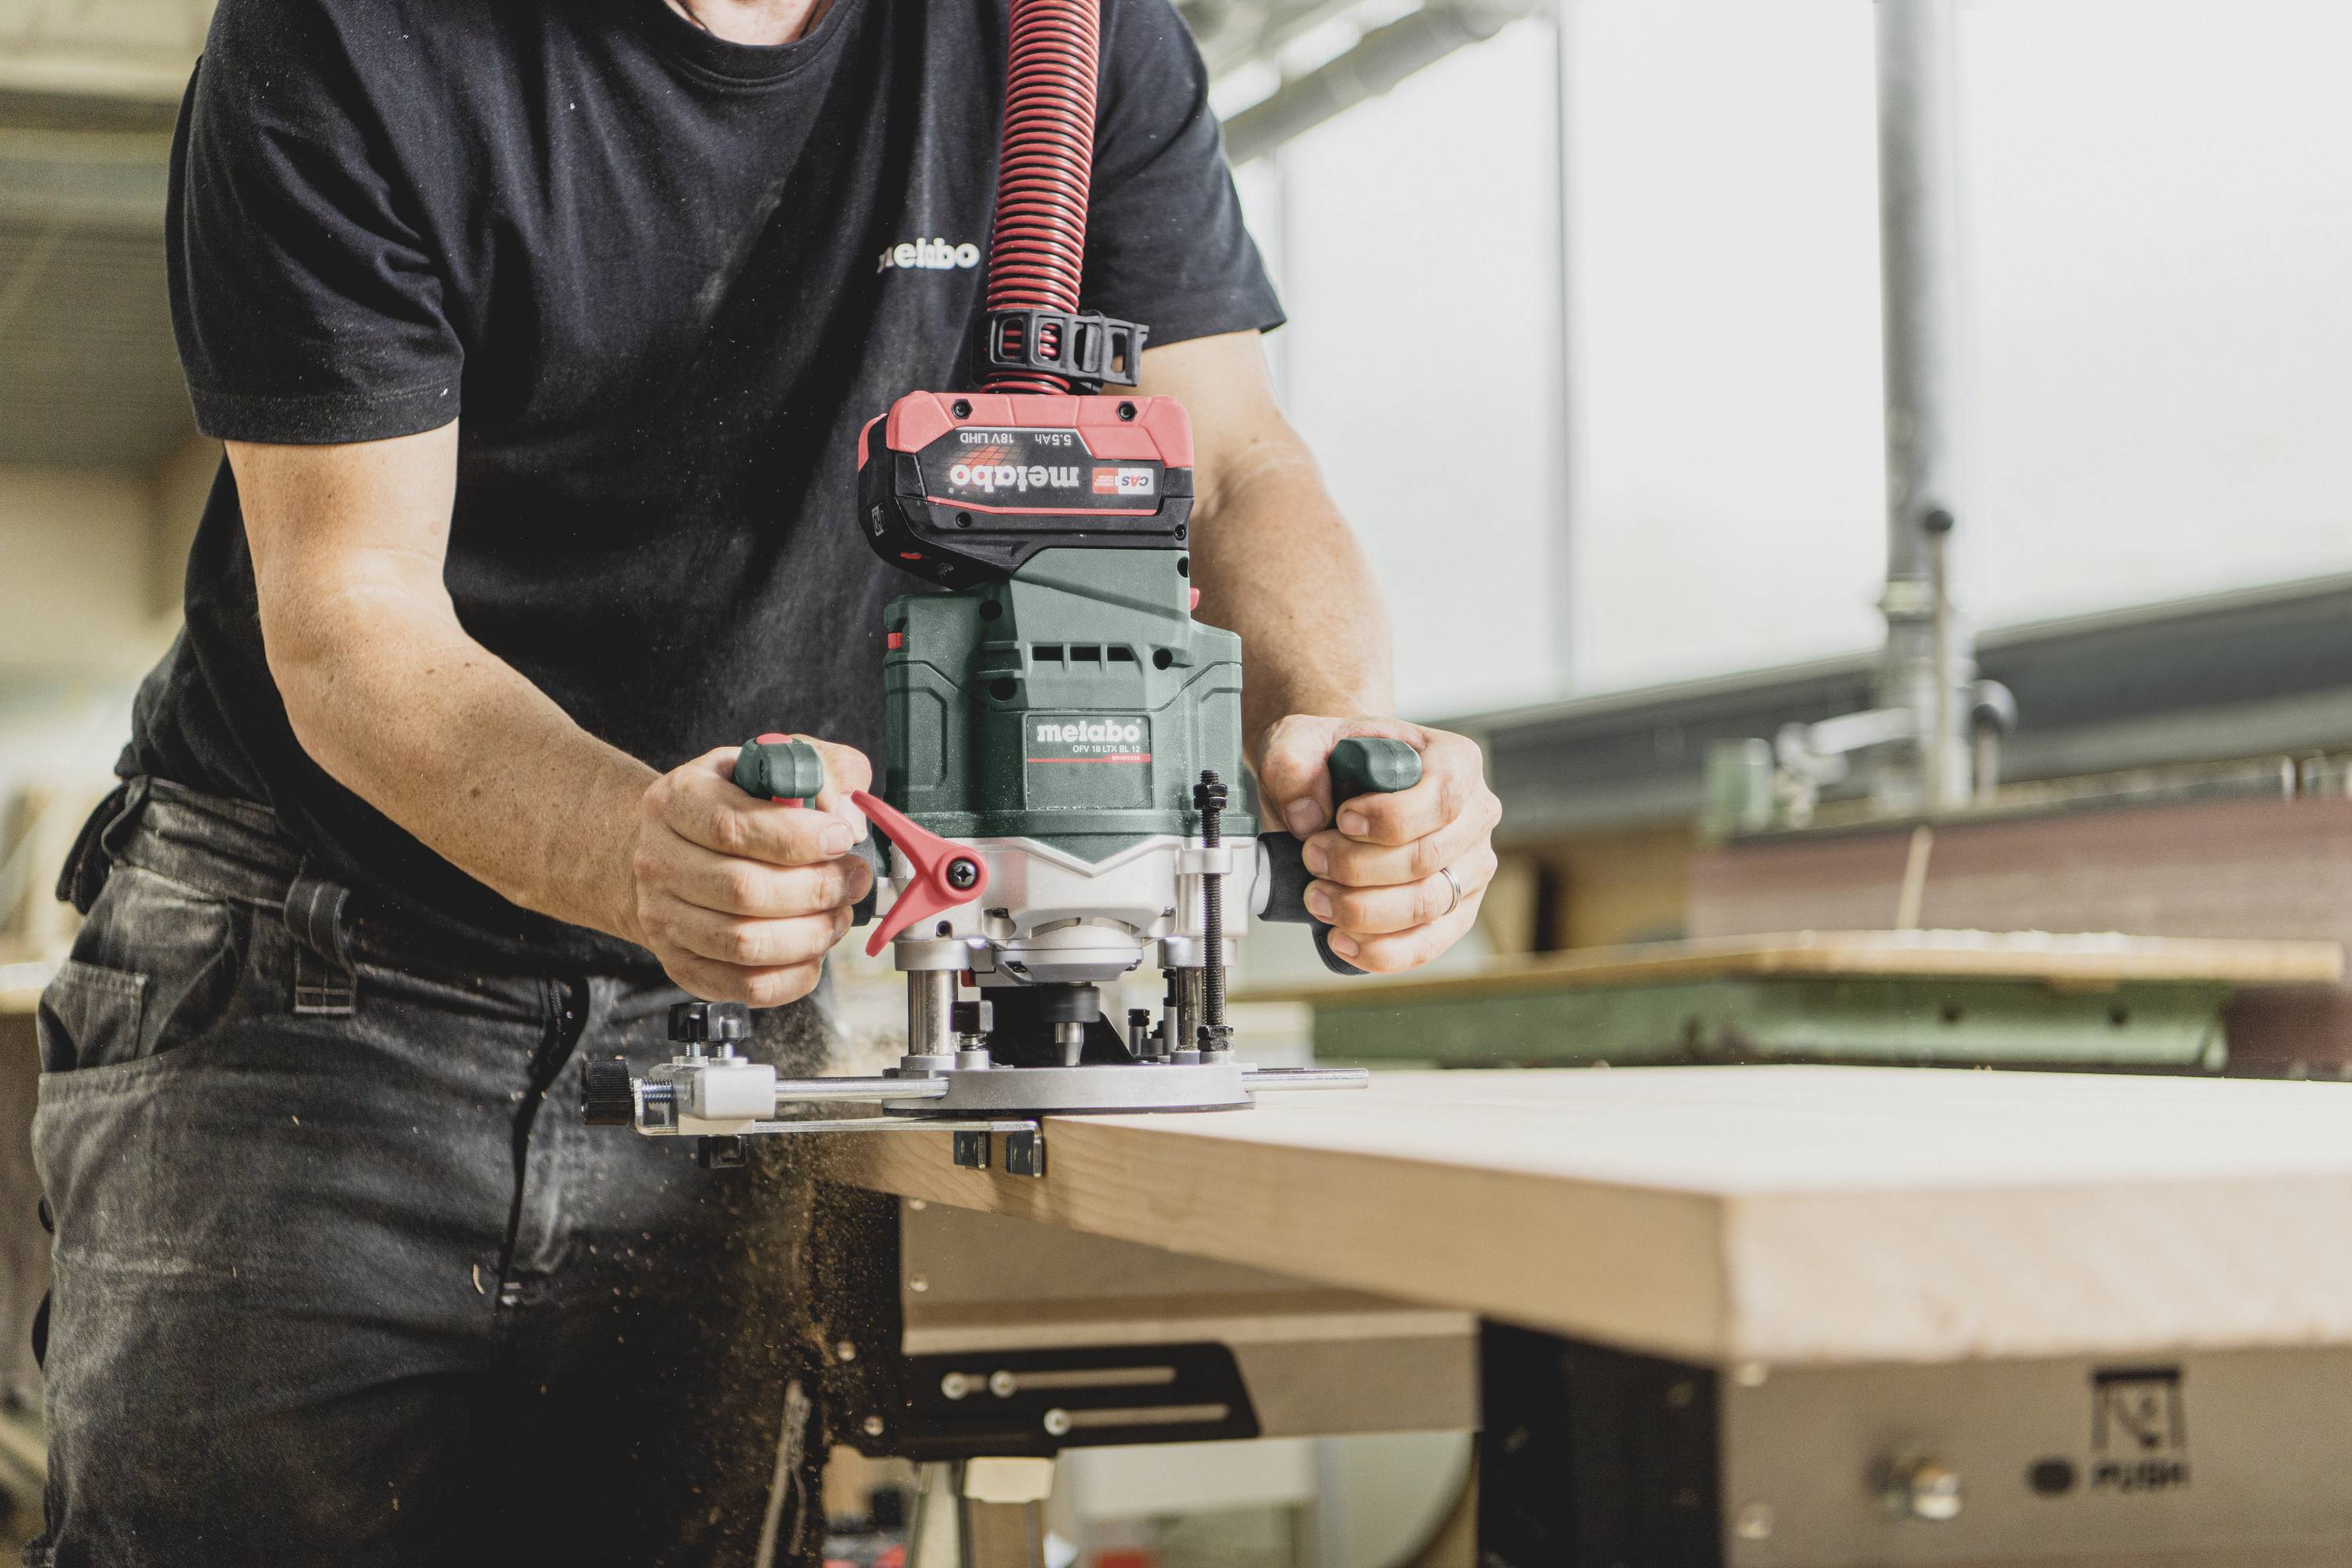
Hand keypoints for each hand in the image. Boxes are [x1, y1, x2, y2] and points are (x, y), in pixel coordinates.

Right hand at [630, 738, 874, 1004]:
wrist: (676, 847)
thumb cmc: (736, 803)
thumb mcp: (776, 762)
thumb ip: (822, 769)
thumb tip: (849, 816)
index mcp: (677, 800)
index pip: (731, 827)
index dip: (796, 838)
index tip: (841, 838)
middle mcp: (659, 861)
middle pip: (742, 889)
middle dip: (816, 889)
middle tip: (852, 879)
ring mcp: (664, 918)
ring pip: (745, 943)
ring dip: (811, 934)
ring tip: (838, 913)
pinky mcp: (683, 964)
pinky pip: (745, 987)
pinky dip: (794, 975)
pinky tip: (814, 949)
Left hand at [1256, 715, 1501, 973]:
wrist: (1338, 789)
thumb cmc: (1335, 762)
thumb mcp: (1302, 740)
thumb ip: (1292, 762)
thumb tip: (1306, 815)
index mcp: (1455, 762)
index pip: (1443, 796)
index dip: (1390, 818)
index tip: (1342, 819)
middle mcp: (1475, 816)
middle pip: (1428, 858)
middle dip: (1358, 868)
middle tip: (1312, 858)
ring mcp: (1470, 869)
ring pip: (1427, 905)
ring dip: (1363, 910)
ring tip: (1318, 898)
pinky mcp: (1453, 913)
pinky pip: (1427, 945)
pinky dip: (1381, 951)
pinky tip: (1342, 939)